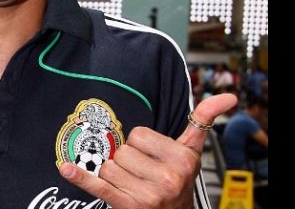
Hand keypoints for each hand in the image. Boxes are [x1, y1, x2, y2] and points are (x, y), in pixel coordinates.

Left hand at [59, 93, 236, 208]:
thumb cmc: (178, 181)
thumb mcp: (192, 151)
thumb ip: (203, 120)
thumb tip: (228, 97)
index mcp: (182, 159)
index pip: (137, 134)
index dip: (139, 145)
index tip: (152, 158)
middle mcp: (168, 177)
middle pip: (121, 151)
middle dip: (126, 162)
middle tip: (141, 175)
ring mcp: (148, 195)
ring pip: (108, 167)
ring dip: (114, 176)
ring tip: (132, 186)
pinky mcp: (128, 206)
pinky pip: (99, 186)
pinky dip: (81, 177)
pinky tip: (66, 168)